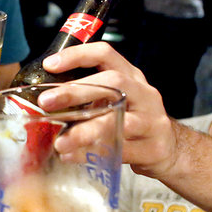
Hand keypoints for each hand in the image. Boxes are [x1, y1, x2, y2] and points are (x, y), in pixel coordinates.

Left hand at [40, 43, 178, 176]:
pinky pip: (120, 150)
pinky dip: (93, 154)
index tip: (49, 64)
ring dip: (85, 131)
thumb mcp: (116, 101)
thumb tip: (42, 101)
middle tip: (46, 102)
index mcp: (131, 77)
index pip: (105, 54)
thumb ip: (88, 98)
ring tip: (60, 142)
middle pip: (112, 82)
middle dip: (76, 91)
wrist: (168, 150)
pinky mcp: (153, 148)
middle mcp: (144, 94)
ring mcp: (152, 120)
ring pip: (118, 121)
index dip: (77, 55)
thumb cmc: (133, 121)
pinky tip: (72, 156)